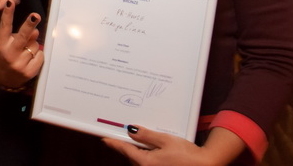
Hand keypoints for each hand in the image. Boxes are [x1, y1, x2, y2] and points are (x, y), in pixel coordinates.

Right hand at [0, 1, 43, 90]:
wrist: (4, 80)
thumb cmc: (4, 57)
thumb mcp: (6, 45)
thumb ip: (18, 36)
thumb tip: (35, 30)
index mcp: (1, 45)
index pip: (5, 26)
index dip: (7, 14)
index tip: (10, 2)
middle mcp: (9, 54)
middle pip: (22, 37)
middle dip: (30, 25)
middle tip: (35, 16)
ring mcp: (19, 64)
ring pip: (34, 45)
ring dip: (33, 45)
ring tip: (25, 52)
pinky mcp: (29, 72)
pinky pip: (40, 56)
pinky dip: (38, 55)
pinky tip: (30, 59)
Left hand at [103, 125, 244, 165]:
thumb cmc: (189, 156)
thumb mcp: (166, 141)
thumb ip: (146, 135)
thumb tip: (130, 130)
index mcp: (146, 162)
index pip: (124, 150)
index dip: (113, 142)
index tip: (104, 137)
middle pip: (131, 155)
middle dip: (127, 144)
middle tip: (123, 131)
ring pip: (139, 159)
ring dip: (137, 149)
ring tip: (140, 136)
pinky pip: (148, 162)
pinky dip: (146, 154)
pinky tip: (153, 147)